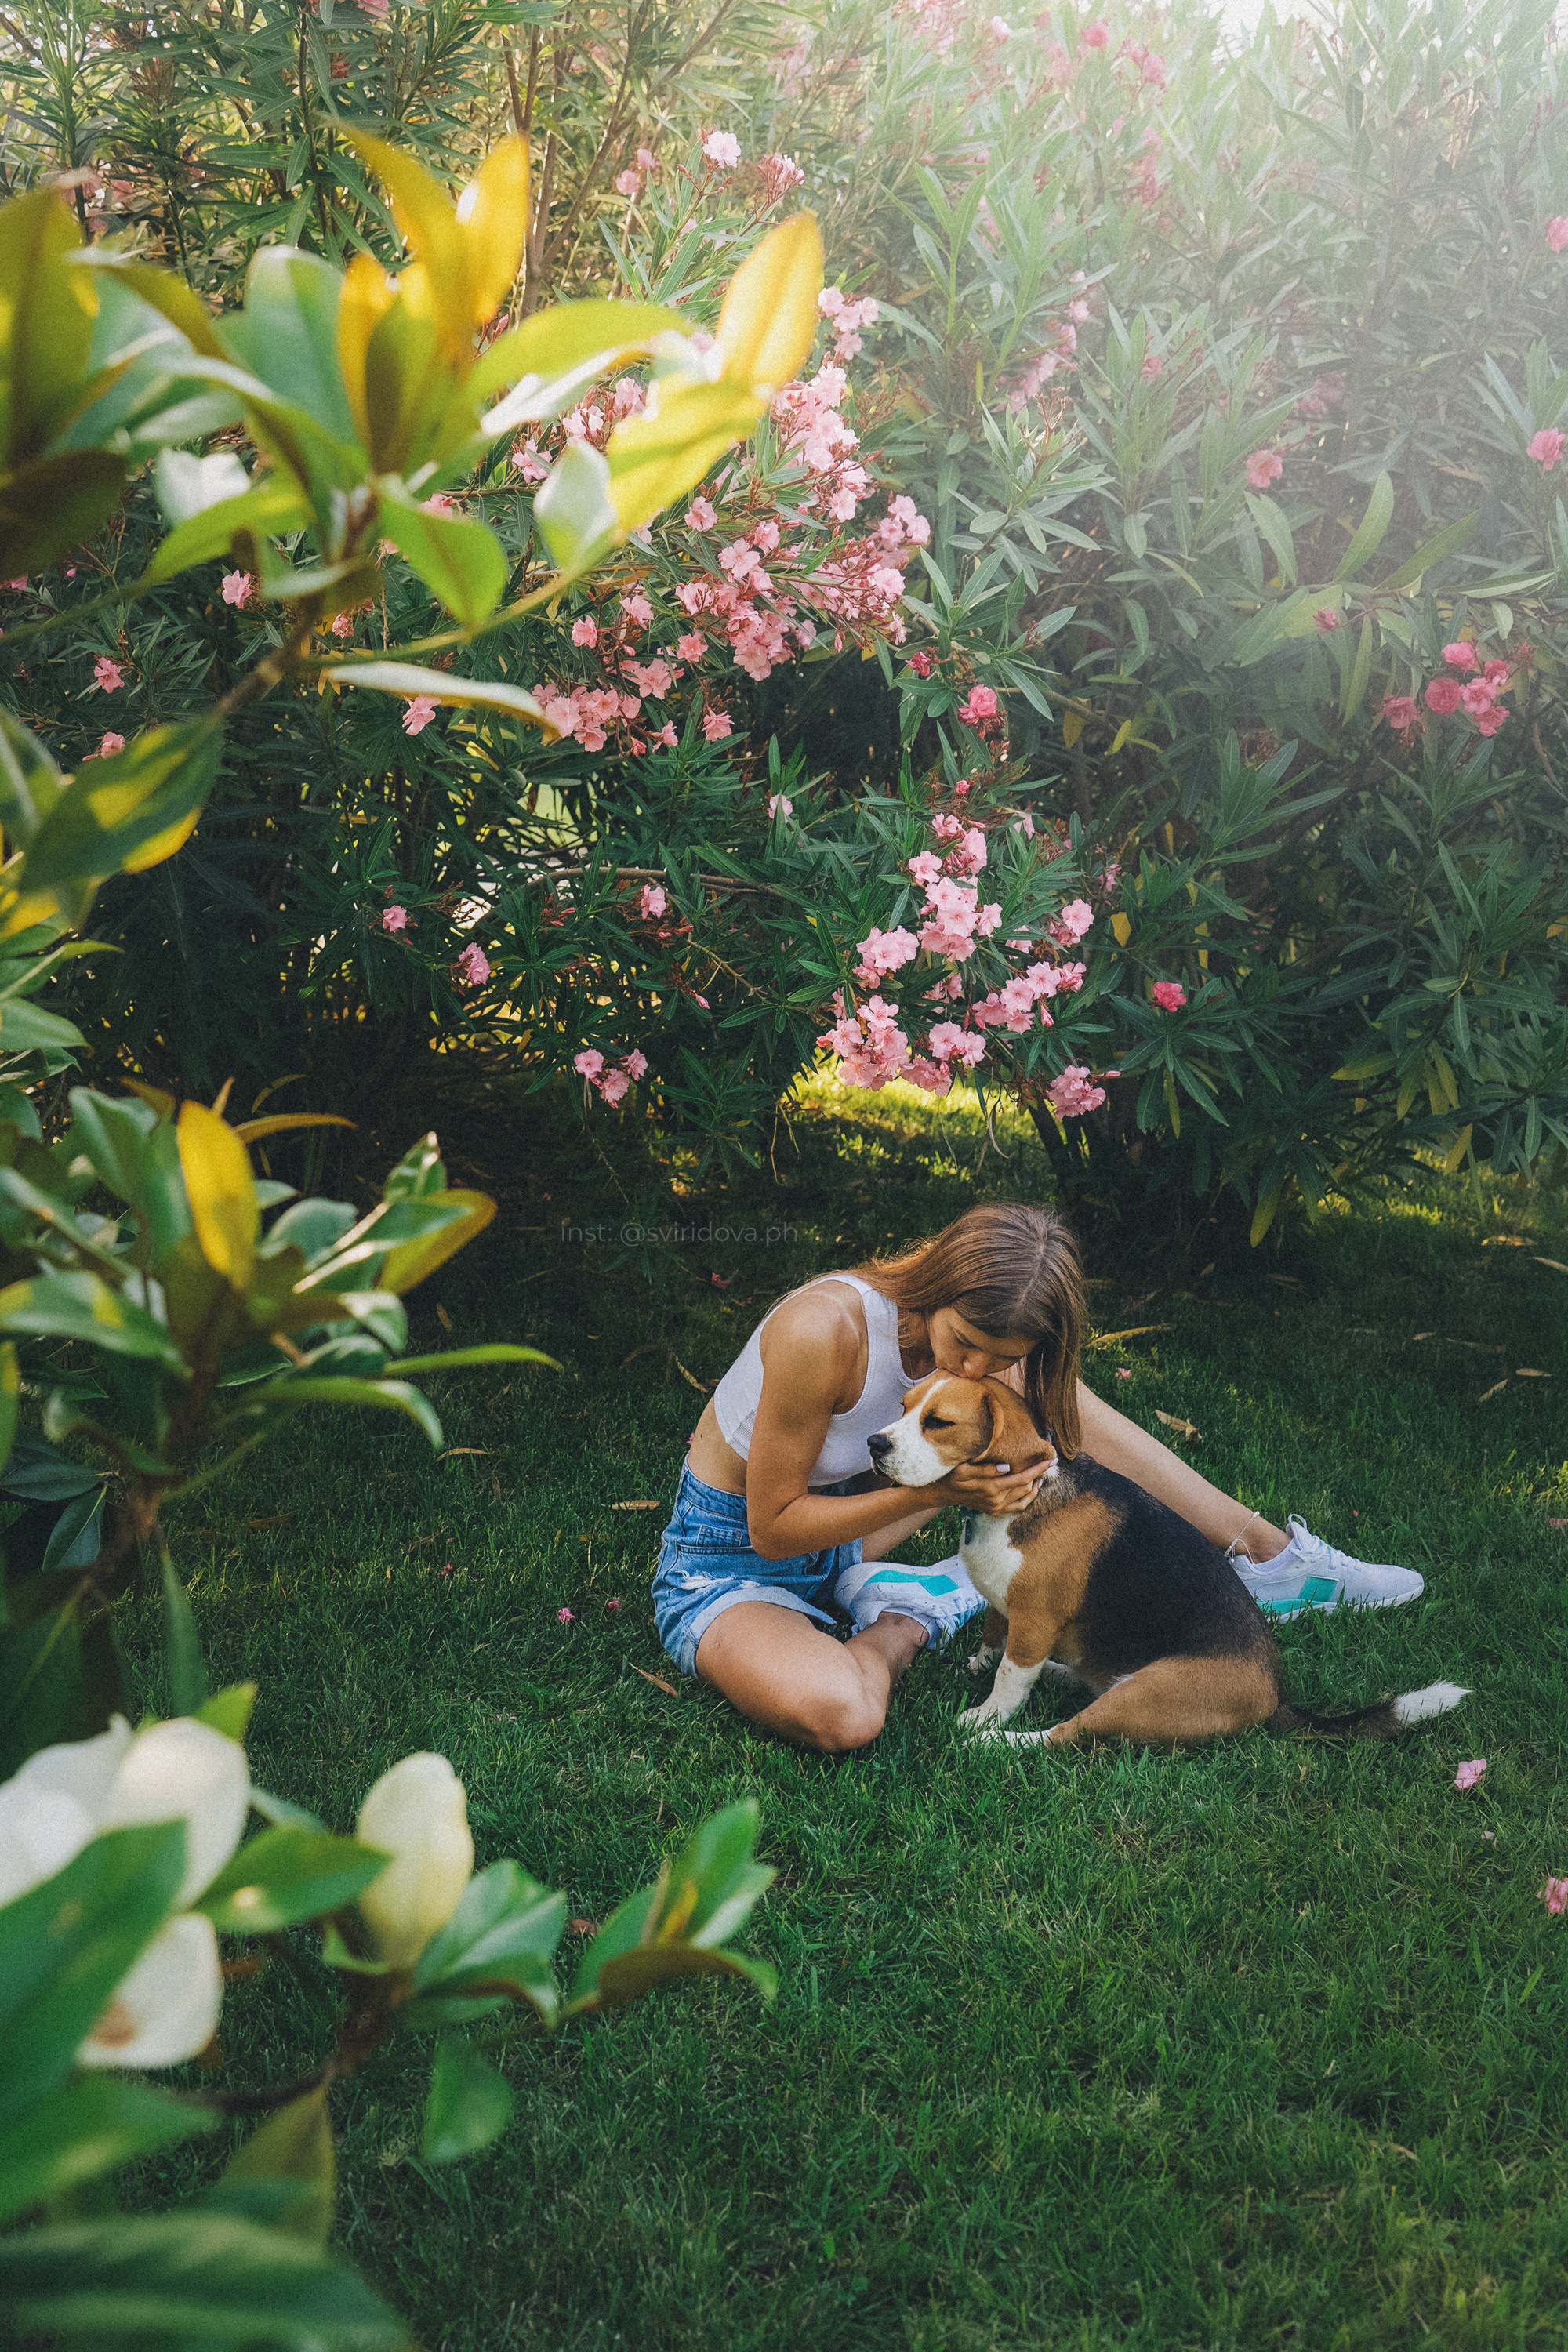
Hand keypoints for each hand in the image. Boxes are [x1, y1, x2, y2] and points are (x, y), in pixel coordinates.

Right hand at [933, 1458, 1047, 1513]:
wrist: (941, 1493)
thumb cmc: (951, 1476)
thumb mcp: (964, 1467)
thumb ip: (986, 1468)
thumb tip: (1008, 1467)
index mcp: (991, 1488)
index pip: (1022, 1478)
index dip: (1038, 1469)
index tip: (1051, 1460)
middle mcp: (996, 1501)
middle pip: (1026, 1488)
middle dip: (1039, 1475)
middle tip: (1047, 1463)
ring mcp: (996, 1508)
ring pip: (1024, 1500)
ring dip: (1035, 1488)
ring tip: (1041, 1476)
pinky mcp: (994, 1511)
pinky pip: (1017, 1508)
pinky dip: (1027, 1499)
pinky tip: (1030, 1490)